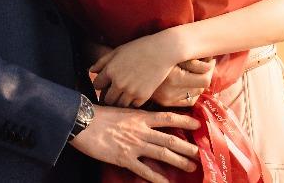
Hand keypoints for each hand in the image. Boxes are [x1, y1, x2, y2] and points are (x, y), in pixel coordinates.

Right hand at [69, 105, 199, 182]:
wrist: (82, 122)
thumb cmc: (99, 114)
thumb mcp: (121, 109)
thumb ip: (136, 116)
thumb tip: (146, 119)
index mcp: (140, 117)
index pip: (168, 117)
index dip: (184, 120)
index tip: (197, 123)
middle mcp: (141, 131)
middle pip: (169, 139)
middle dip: (187, 147)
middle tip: (200, 153)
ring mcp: (134, 145)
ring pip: (162, 154)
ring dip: (179, 161)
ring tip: (191, 166)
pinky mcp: (124, 158)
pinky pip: (144, 170)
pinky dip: (157, 177)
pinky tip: (166, 182)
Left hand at [91, 32, 180, 107]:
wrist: (162, 51)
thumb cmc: (140, 47)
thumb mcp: (118, 50)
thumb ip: (103, 61)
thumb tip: (91, 70)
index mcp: (110, 70)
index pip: (96, 85)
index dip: (100, 84)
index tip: (105, 83)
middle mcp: (119, 83)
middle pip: (106, 99)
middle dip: (108, 96)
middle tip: (112, 93)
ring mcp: (131, 91)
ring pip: (119, 105)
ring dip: (120, 101)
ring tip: (123, 96)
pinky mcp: (143, 96)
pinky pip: (133, 106)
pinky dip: (132, 102)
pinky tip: (134, 95)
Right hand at [151, 58, 215, 106]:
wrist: (127, 68)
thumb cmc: (149, 53)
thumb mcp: (172, 55)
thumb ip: (194, 63)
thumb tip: (210, 65)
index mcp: (173, 78)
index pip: (205, 80)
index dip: (210, 69)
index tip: (210, 60)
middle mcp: (170, 92)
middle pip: (201, 88)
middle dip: (206, 74)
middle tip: (208, 63)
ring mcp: (166, 99)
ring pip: (195, 95)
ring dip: (200, 84)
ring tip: (200, 72)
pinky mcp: (164, 102)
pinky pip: (187, 102)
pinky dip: (193, 93)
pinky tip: (192, 83)